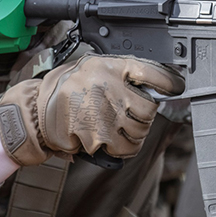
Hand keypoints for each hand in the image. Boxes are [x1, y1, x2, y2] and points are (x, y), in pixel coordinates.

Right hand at [0, 54, 184, 165]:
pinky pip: (125, 148)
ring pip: (141, 131)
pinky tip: (111, 139)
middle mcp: (109, 88)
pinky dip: (122, 148)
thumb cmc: (68, 88)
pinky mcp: (99, 137)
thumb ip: (121, 72)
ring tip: (120, 127)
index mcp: (110, 67)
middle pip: (150, 108)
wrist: (39, 111)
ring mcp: (105, 114)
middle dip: (145, 115)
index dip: (169, 81)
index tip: (176, 86)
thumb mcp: (93, 67)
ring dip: (135, 133)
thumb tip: (155, 82)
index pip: (153, 72)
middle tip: (133, 113)